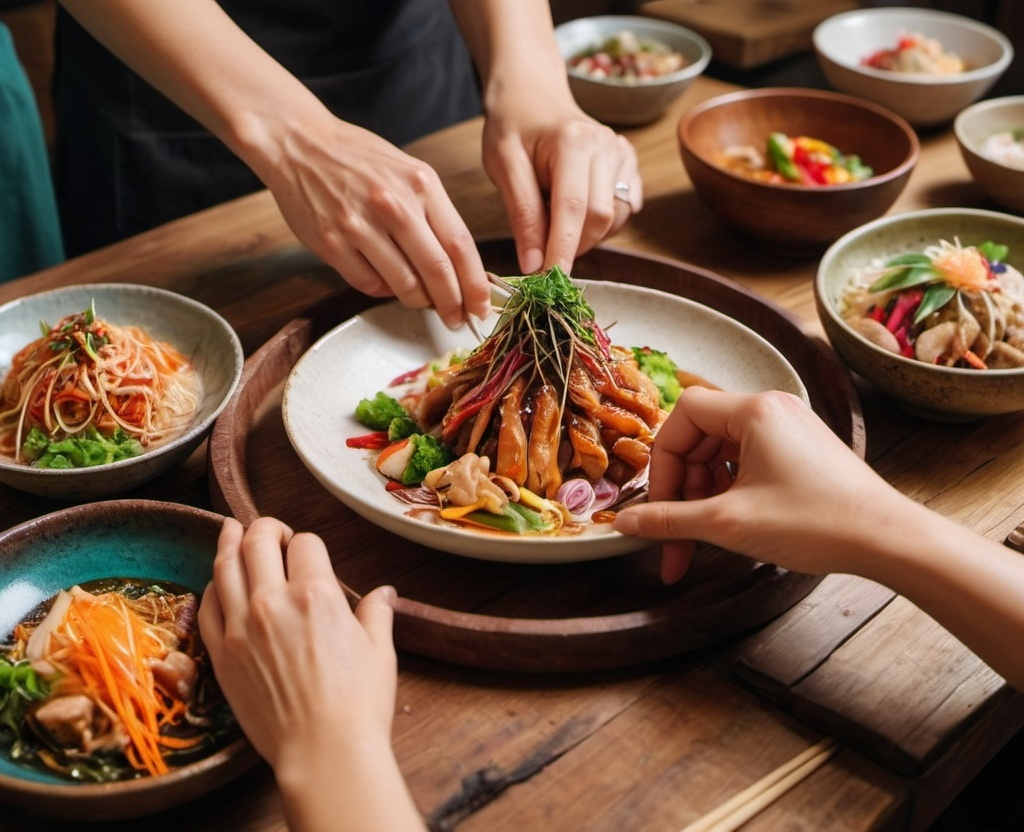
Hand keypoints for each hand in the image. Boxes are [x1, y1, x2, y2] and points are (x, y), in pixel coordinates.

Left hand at [198, 517, 397, 768]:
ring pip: (225, 566)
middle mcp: (273, 601)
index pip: (305, 543)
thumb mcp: (380, 651)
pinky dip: (212, 587)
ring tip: (230, 530)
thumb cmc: (358, 703)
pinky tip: (218, 584)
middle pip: (256, 541)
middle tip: (270, 531)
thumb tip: (385, 593)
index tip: (308, 551)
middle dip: (265, 528)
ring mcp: (242, 627)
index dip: (307, 542)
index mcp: (317, 593)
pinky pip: (206, 606)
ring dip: (229, 542)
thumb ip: (377, 613)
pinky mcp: (222, 654)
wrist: (323, 750)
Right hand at [251, 114, 493, 328]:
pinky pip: (368, 284)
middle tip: (457, 319)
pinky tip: (387, 284)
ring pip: (403, 284)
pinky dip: (383, 292)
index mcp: (420, 184)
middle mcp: (393, 204)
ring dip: (418, 300)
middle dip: (453, 304)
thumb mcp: (409, 171)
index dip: (475, 283)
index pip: (460, 244)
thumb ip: (435, 214)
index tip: (482, 305)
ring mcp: (359, 225)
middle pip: (437, 270)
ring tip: (421, 301)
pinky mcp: (331, 243)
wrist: (300, 143)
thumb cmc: (359, 158)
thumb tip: (459, 267)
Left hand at [481, 97, 641, 274]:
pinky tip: (576, 210)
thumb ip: (522, 215)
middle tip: (543, 252)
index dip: (563, 250)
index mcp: (573, 142)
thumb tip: (534, 265)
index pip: (573, 209)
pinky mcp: (629, 162)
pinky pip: (624, 210)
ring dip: (587, 235)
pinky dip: (601, 223)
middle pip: (600, 218)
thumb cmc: (512, 128)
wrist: (532, 95)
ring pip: (615, 218)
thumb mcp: (503, 167)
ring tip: (555, 220)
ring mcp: (622, 153)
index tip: (549, 280)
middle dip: (573, 245)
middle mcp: (606, 146)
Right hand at [613, 388, 897, 582]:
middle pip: (700, 437)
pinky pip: (747, 463)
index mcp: (754, 410)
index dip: (662, 461)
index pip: (683, 416)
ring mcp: (789, 430)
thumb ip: (669, 520)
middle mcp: (771, 409)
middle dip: (682, 490)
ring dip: (704, 496)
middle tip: (674, 535)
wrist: (889, 541)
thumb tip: (624, 524)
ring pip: (721, 454)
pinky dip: (730, 493)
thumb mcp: (728, 523)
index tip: (657, 505)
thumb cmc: (817, 522)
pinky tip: (731, 525)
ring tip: (704, 538)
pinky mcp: (801, 452)